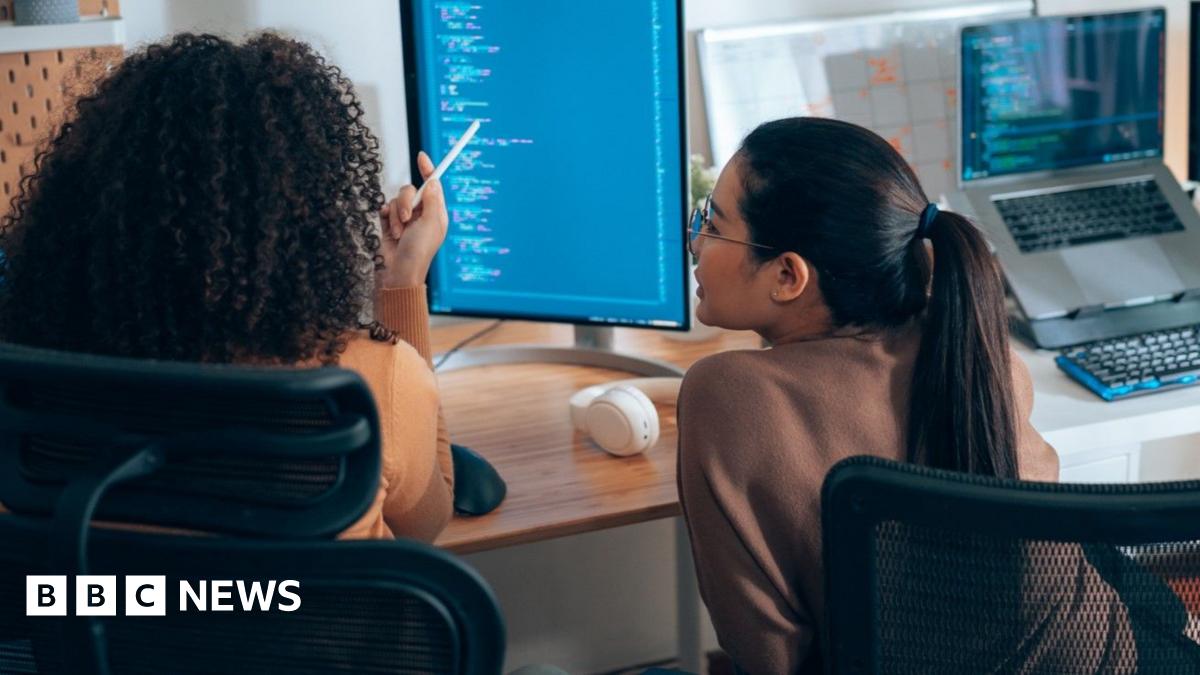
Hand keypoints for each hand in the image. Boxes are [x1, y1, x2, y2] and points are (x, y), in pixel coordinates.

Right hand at [378, 151, 448, 287]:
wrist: (397, 272)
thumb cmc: (418, 252)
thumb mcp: (430, 224)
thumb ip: (431, 200)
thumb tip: (433, 181)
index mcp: (436, 213)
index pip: (433, 186)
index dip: (428, 170)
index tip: (422, 156)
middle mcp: (421, 213)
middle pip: (411, 190)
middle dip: (406, 202)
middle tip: (407, 218)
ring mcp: (405, 218)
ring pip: (396, 198)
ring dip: (396, 215)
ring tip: (399, 233)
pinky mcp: (390, 223)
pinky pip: (385, 207)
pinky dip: (386, 217)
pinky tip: (390, 230)